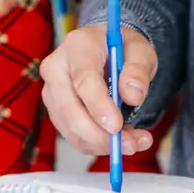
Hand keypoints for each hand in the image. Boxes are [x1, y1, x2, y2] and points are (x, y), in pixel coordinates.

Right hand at [40, 23, 157, 155]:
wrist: (106, 52)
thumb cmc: (122, 49)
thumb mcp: (140, 50)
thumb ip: (139, 70)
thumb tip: (133, 96)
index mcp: (77, 47)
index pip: (83, 80)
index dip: (99, 106)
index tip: (116, 126)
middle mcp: (56, 69)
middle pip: (70, 110)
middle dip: (100, 135)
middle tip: (132, 144)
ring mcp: (52, 93)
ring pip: (71, 129)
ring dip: (104, 144)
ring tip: (136, 141)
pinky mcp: (57, 113)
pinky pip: (75, 137)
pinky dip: (99, 145)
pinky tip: (122, 139)